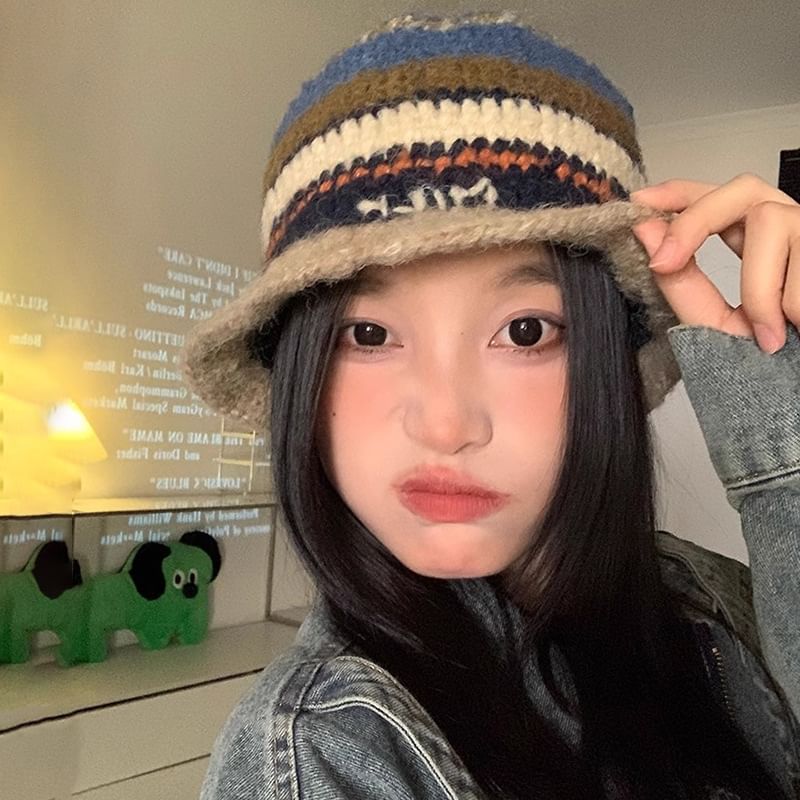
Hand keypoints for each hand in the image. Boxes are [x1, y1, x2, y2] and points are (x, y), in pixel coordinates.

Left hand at [630, 174, 799, 353]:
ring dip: (759, 287)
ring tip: (770, 336)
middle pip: (742, 190)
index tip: (640, 203)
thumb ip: (682, 281)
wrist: (799, 386)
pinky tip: (799, 327)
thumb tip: (646, 232)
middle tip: (663, 263)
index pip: (716, 199)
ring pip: (771, 221)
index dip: (679, 192)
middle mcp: (788, 228)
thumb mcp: (716, 323)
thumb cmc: (769, 363)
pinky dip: (791, 302)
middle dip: (694, 222)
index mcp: (756, 241)